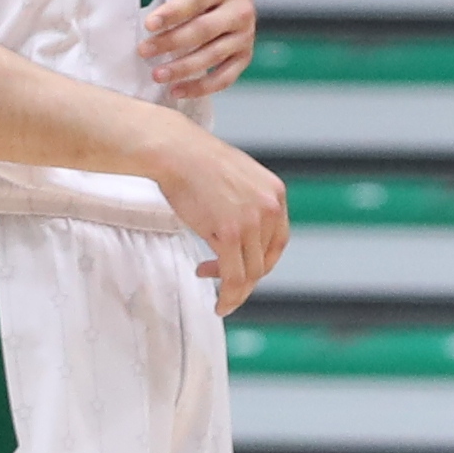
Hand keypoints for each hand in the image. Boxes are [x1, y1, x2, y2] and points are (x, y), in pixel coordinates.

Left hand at [142, 0, 255, 105]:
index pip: (197, 0)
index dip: (172, 13)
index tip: (148, 25)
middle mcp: (241, 11)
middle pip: (204, 30)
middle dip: (171, 42)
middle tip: (143, 51)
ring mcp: (245, 36)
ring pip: (213, 56)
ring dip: (183, 68)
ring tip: (157, 75)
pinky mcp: (244, 57)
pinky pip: (224, 78)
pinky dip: (201, 88)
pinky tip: (177, 91)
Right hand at [152, 129, 292, 313]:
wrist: (175, 152)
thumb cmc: (197, 164)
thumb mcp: (238, 179)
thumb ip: (249, 204)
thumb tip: (245, 233)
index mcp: (275, 194)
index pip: (278, 241)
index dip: (262, 261)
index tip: (243, 269)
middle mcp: (270, 208)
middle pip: (265, 259)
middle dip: (244, 275)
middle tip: (219, 277)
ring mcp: (251, 221)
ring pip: (251, 272)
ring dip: (233, 287)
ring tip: (213, 285)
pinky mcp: (229, 233)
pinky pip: (234, 276)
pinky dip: (229, 295)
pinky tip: (219, 301)